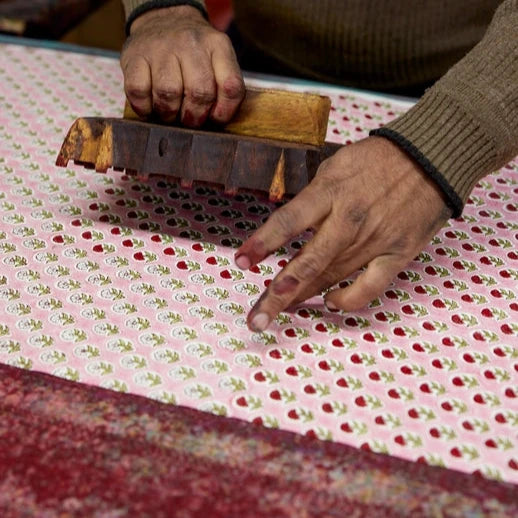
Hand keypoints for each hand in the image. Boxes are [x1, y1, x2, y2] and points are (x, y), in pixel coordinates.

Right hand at [120, 5, 244, 125]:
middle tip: (189, 120)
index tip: (215, 118)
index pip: (230, 87)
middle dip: (195, 116)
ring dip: (169, 113)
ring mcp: (161, 47)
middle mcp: (191, 42)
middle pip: (199, 93)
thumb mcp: (217, 60)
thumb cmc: (193, 54)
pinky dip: (144, 107)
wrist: (162, 19)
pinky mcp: (134, 56)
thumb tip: (217, 124)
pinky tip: (150, 106)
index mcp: (217, 46)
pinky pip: (139, 91)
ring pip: (168, 93)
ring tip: (169, 112)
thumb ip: (223, 88)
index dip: (224, 112)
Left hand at [234, 136, 451, 331]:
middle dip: (277, 295)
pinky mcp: (397, 253)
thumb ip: (312, 198)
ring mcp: (375, 239)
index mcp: (330, 192)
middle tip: (255, 319)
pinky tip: (330, 304)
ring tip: (277, 313)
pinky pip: (370, 286)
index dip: (262, 244)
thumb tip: (290, 229)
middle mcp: (350, 219)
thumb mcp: (336, 165)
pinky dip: (348, 300)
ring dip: (302, 298)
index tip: (241, 262)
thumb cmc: (377, 160)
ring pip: (332, 278)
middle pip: (307, 263)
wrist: (431, 157)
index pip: (288, 222)